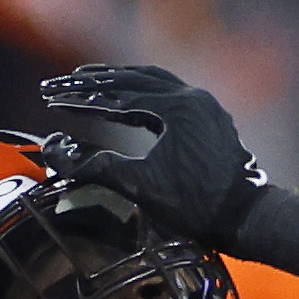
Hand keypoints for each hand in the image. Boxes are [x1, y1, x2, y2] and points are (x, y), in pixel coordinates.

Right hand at [39, 64, 266, 247]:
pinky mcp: (211, 119)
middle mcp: (194, 98)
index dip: (82, 98)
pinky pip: (172, 96)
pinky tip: (127, 103)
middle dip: (97, 81)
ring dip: (122, 82)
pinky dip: (145, 95)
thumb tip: (56, 154)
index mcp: (177, 107)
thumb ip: (97, 166)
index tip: (53, 99)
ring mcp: (206, 107)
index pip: (119, 96)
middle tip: (66, 80)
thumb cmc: (197, 206)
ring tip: (92, 81)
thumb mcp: (141, 186)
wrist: (245, 218)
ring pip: (156, 82)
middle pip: (136, 80)